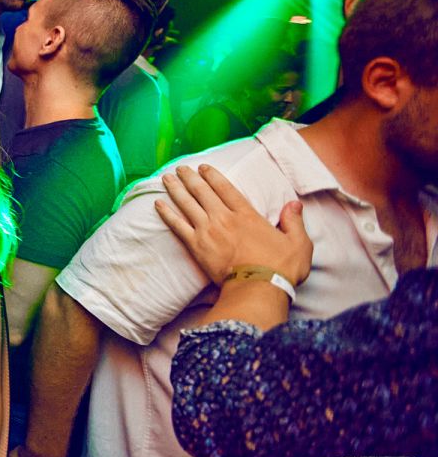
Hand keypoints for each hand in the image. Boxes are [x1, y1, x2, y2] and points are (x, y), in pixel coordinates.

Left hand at [154, 164, 310, 285]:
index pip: (226, 188)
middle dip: (190, 177)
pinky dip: (167, 214)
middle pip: (202, 192)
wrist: (258, 289)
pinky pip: (177, 226)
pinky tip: (158, 205)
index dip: (213, 175)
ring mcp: (208, 231)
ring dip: (176, 189)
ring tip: (166, 179)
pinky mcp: (196, 246)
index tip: (203, 167)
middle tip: (180, 168)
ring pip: (187, 204)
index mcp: (247, 215)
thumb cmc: (280, 268)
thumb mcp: (299, 243)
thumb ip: (294, 221)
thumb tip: (294, 204)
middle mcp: (224, 218)